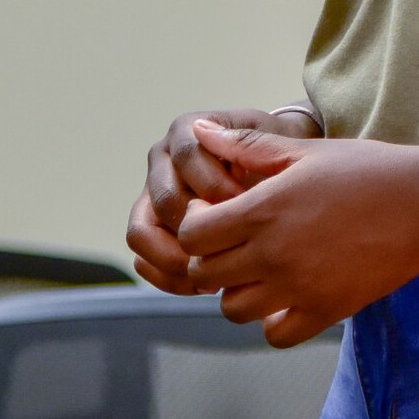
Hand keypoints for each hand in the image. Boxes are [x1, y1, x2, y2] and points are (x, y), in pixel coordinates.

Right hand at [127, 105, 318, 294]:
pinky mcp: (150, 230)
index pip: (188, 157)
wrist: (275, 174)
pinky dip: (168, 279)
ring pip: (142, 233)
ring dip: (177, 260)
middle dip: (201, 230)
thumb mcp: (274, 142)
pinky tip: (204, 287)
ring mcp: (151, 195)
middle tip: (234, 249)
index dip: (218, 185)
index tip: (248, 205)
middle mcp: (161, 160)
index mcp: (186, 131)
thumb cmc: (276, 157)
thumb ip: (249, 144)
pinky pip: (142, 260)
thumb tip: (212, 149)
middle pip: (165, 200)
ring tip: (215, 276)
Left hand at [176, 122, 418, 345]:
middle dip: (210, 256)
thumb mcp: (304, 150)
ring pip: (233, 308)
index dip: (195, 223)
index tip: (214, 212)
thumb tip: (201, 133)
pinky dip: (273, 320)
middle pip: (205, 273)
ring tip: (258, 268)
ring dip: (237, 289)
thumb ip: (247, 146)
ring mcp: (298, 288)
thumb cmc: (366, 169)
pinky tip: (286, 295)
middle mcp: (273, 254)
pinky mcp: (326, 310)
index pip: (192, 234)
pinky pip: (276, 334)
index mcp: (263, 211)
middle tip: (232, 240)